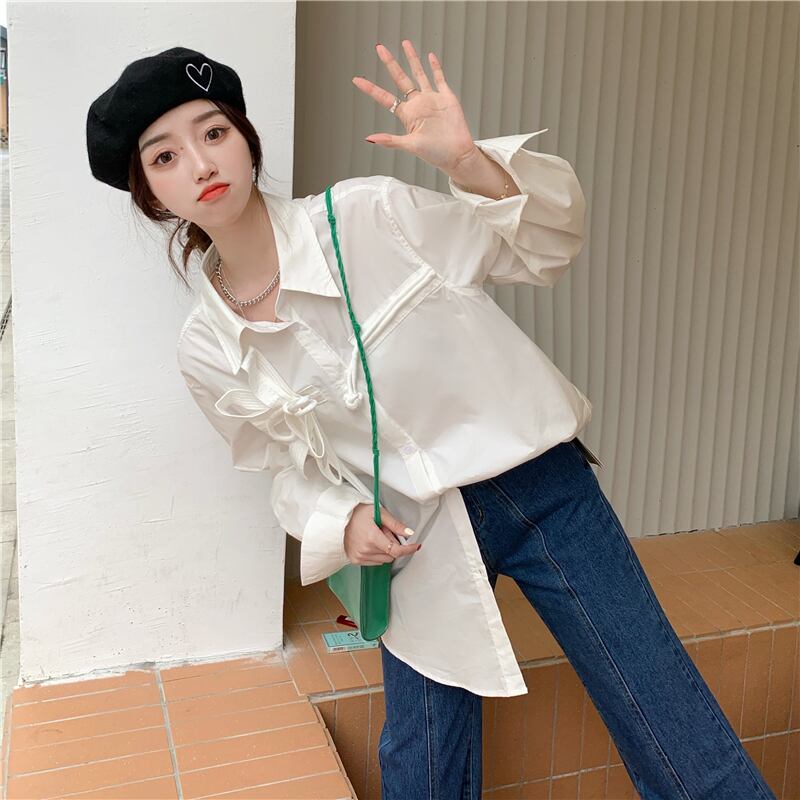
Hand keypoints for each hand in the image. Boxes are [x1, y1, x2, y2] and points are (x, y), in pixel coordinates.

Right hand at [344, 502, 420, 565]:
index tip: (415, 546)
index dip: (408, 549)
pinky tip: (370, 542)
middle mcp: (365, 550)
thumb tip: (409, 533)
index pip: (396, 550)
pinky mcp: (355, 560)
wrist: (338, 517)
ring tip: (375, 536)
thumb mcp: (378, 513)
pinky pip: (374, 561)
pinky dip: (377, 554)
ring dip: (385, 550)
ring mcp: (360, 556)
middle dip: (393, 544)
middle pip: (391, 555)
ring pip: (384, 559)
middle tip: (384, 531)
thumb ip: (395, 524)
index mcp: (372, 538)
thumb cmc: (356, 513)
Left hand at [352, 39, 478, 174]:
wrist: (458, 154)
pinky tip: (430, 56)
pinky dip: (435, 67)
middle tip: (379, 48)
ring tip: (405, 43)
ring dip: (412, 59)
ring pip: (419, 73)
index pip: (385, 98)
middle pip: (400, 79)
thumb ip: (391, 141)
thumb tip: (370, 138)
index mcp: (407, 115)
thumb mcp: (411, 146)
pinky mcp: (446, 97)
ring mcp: (431, 99)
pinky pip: (439, 78)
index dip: (371, 89)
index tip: (357, 80)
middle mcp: (417, 104)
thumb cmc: (435, 154)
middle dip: (390, 63)